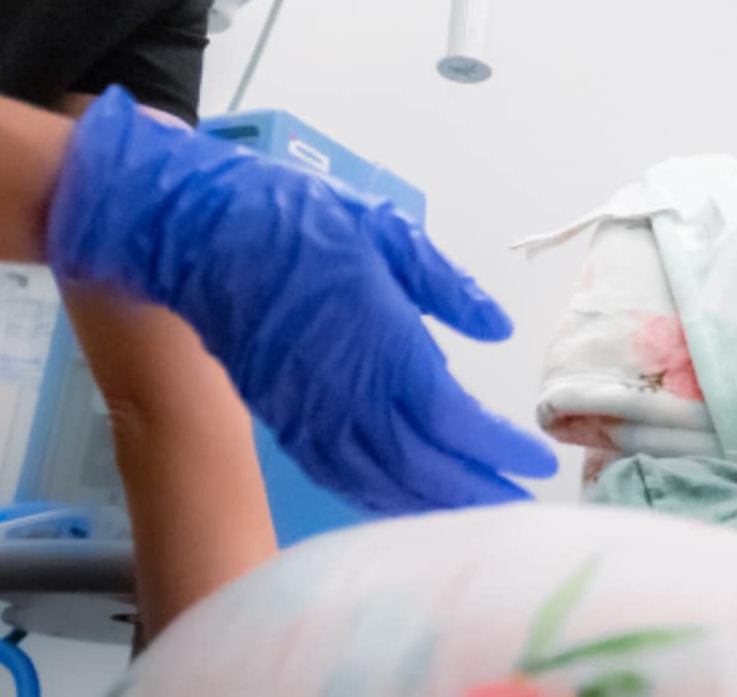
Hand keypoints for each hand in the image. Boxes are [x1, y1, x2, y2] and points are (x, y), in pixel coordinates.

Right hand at [44, 88, 556, 513]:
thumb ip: (446, 285)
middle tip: (517, 509)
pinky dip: (377, 496)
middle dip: (475, 491)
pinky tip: (400, 500)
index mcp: (385, 347)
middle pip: (423, 468)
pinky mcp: (284, 422)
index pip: (453, 420)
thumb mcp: (385, 231)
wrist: (200, 238)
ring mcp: (313, 417)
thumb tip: (498, 326)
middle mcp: (351, 396)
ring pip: (381, 482)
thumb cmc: (296, 222)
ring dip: (430, 504)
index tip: (536, 461)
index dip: (496, 448)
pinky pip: (339, 476)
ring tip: (473, 515)